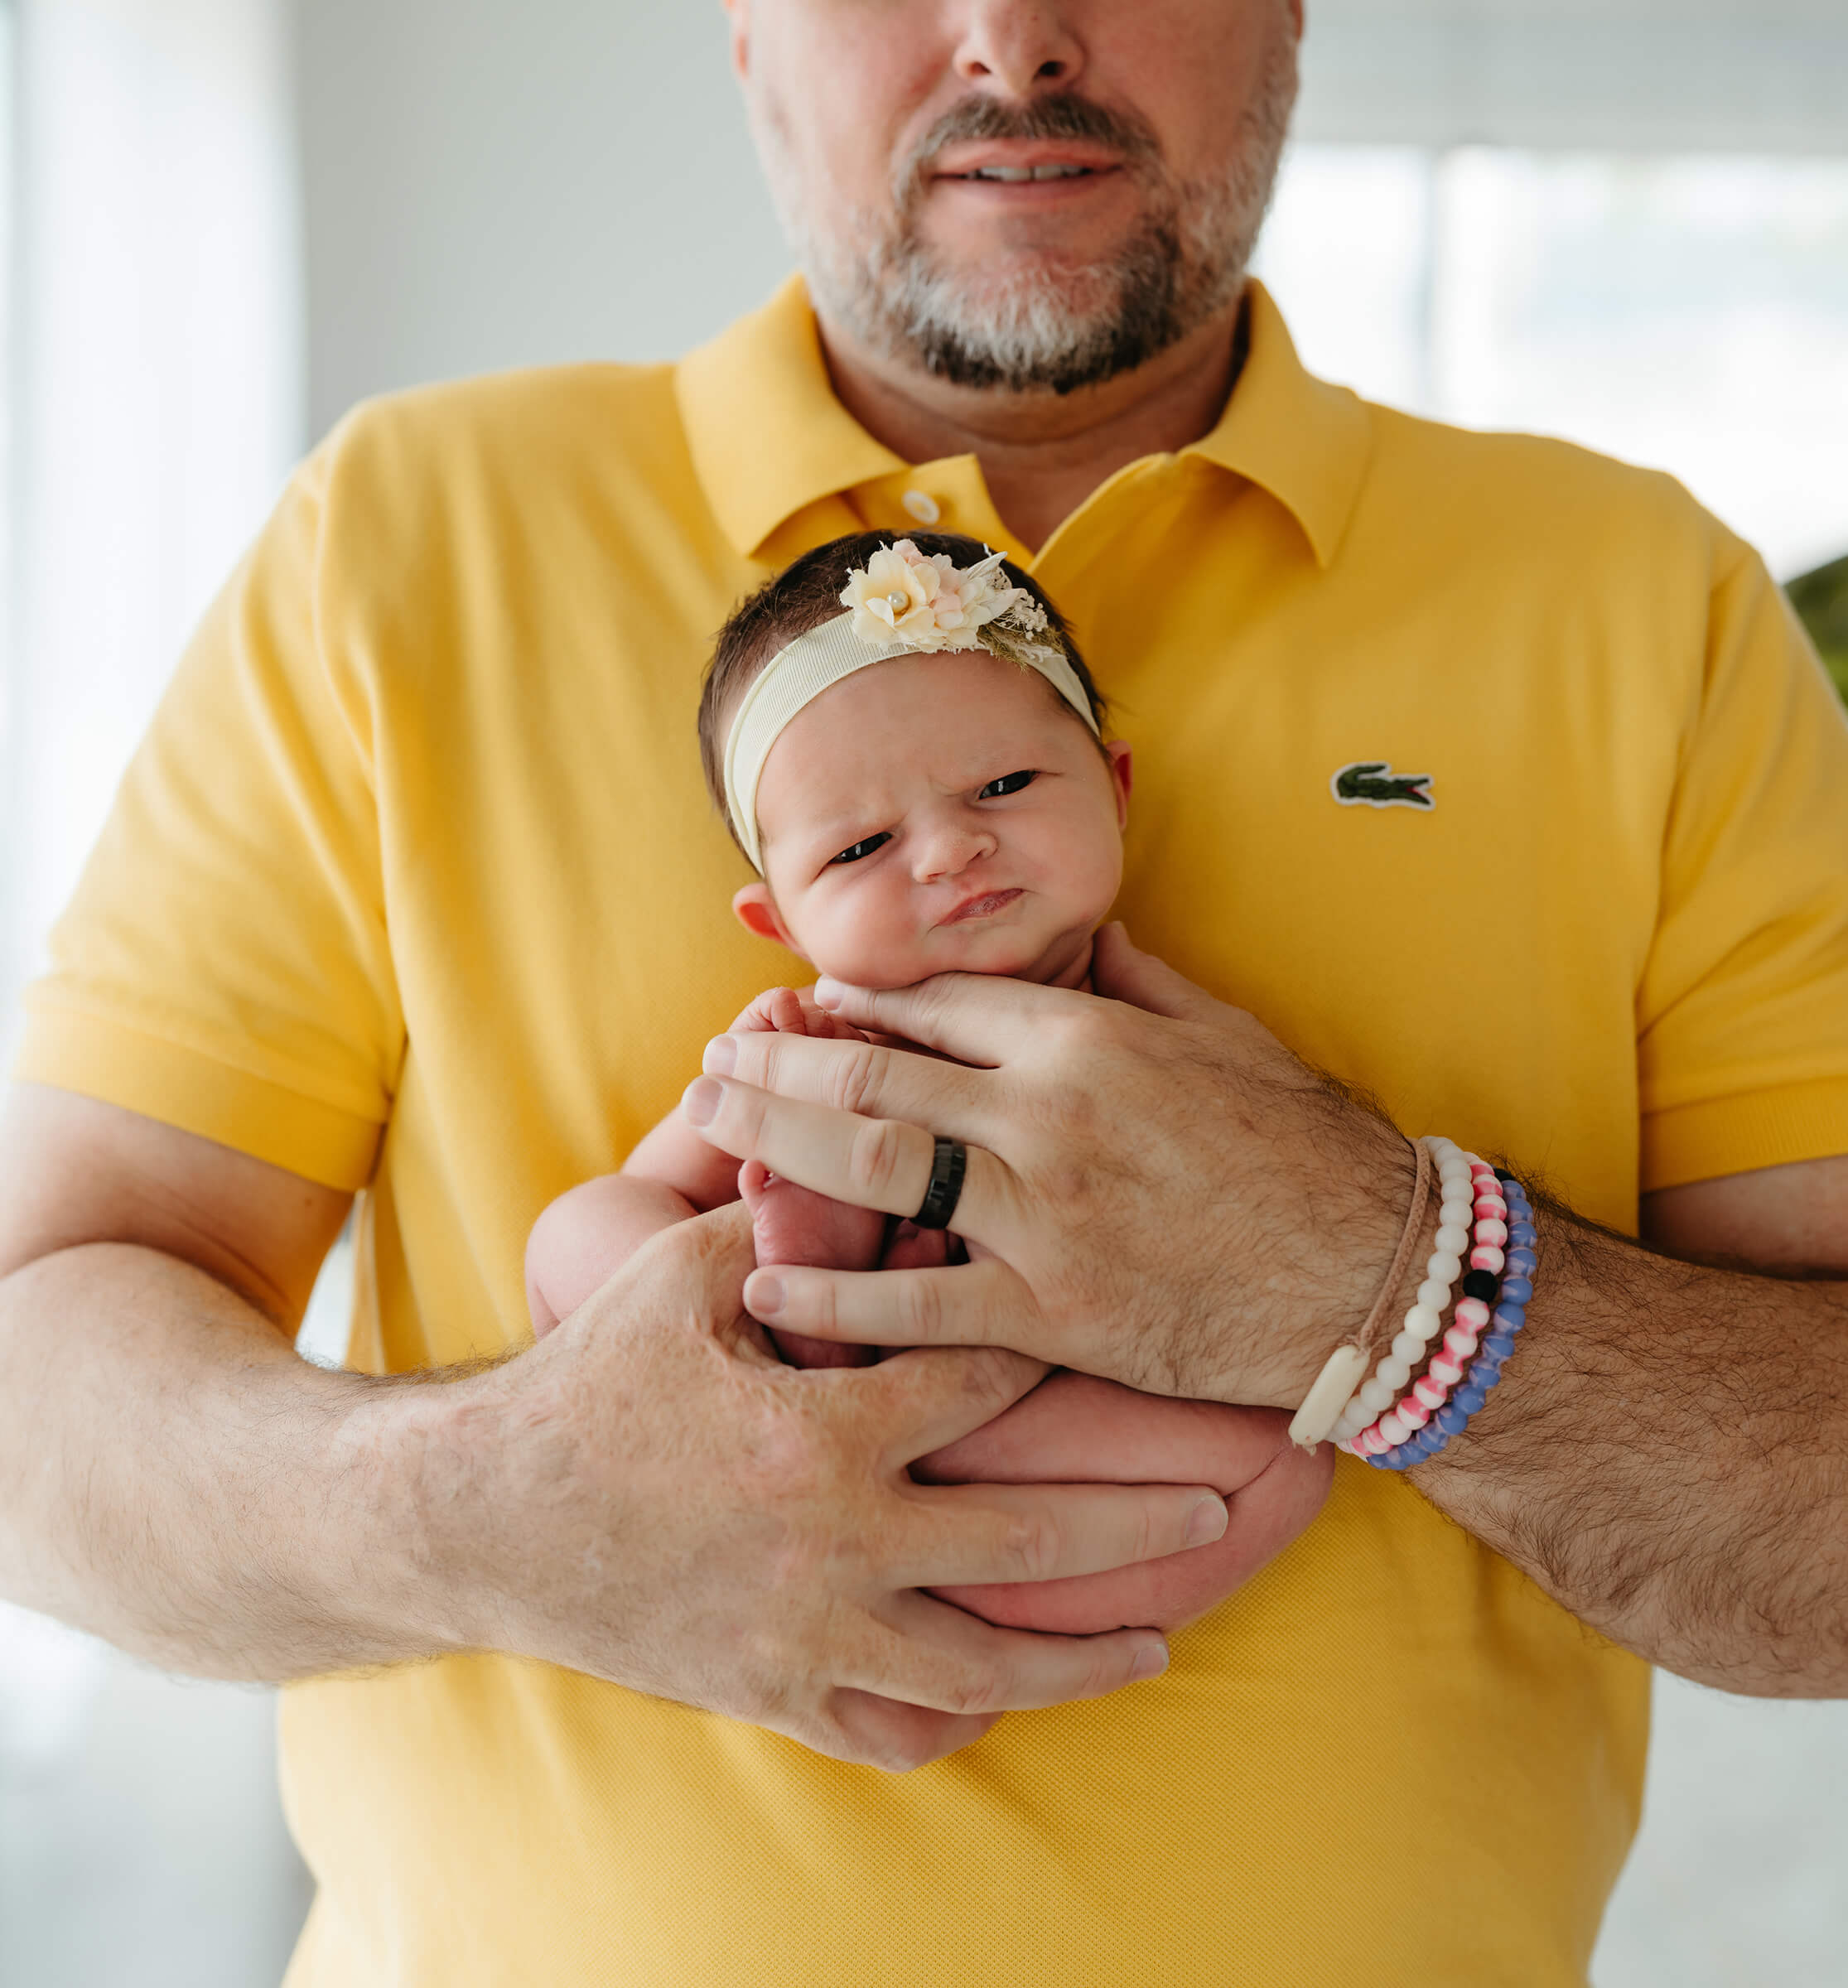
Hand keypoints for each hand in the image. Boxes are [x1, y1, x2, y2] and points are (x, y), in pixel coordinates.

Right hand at [412, 1202, 1227, 1771]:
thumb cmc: (585, 1385)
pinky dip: (955, 1722)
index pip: (975, 1383)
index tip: (1117, 1330)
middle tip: (1213, 1502)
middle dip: (1131, 1521)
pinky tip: (1004, 1704)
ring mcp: (805, 1634)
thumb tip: (857, 1163)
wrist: (479, 1518)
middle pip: (1024, 1541)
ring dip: (1079, 1660)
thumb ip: (781, 1229)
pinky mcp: (771, 1693)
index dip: (1048, 1349)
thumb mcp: (676, 1281)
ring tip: (1157, 1641)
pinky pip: (888, 1729)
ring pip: (979, 1667)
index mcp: (821, 1430)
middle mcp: (832, 1545)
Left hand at [684, 926, 1414, 1409]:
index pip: (935, 1000)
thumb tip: (1094, 933)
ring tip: (710, 1124)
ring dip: (775, 1140)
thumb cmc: (1306, 1151)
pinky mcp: (1052, 1311)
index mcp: (1088, 1036)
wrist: (1375, 1274)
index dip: (855, 1000)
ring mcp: (1044, 1214)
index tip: (804, 1006)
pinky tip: (764, 1279)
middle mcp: (1048, 1113)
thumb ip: (1143, 982)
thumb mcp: (1229, 1036)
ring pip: (874, 1166)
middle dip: (778, 1061)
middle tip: (714, 1060)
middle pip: (875, 1073)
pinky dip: (832, 1291)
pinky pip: (915, 1303)